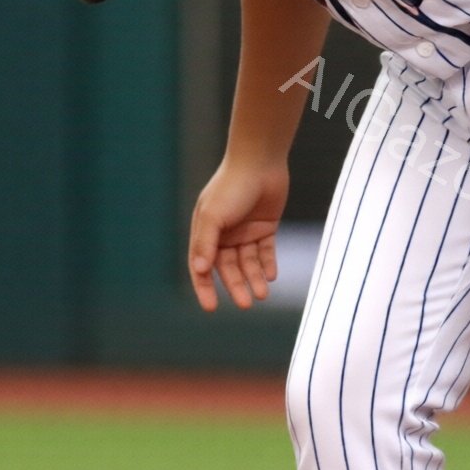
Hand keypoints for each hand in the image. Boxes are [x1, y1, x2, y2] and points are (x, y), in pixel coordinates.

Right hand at [188, 158, 290, 311]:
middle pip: (228, 268)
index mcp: (205, 231)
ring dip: (254, 278)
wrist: (261, 161)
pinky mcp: (265, 227)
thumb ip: (205, 243)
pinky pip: (266, 252)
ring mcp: (245, 231)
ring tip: (262, 294)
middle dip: (236, 286)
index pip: (201, 267)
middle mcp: (224, 234)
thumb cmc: (231, 186)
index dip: (204, 287)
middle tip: (245, 304)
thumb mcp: (213, 216)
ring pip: (248, 263)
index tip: (211, 307)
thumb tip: (199, 270)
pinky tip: (271, 276)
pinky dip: (268, 264)